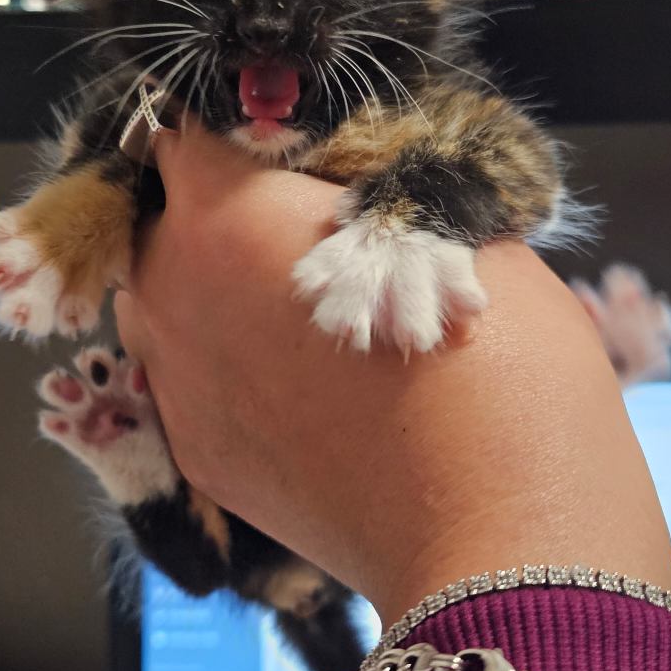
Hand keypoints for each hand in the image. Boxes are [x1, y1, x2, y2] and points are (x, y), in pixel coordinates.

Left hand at [115, 122, 670, 626]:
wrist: (501, 537)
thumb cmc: (500, 369)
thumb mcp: (461, 238)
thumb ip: (381, 200)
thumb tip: (369, 196)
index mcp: (228, 215)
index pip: (184, 133)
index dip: (236, 134)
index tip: (285, 152)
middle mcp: (174, 296)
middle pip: (168, 225)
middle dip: (225, 219)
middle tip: (309, 237)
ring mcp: (178, 387)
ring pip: (172, 309)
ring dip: (221, 297)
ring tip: (310, 317)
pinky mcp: (201, 462)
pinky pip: (196, 387)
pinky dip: (236, 375)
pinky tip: (308, 391)